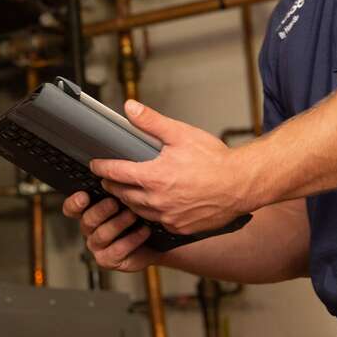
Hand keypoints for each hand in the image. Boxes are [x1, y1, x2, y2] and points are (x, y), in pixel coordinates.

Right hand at [61, 191, 160, 271]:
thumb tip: (118, 171)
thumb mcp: (127, 200)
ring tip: (134, 215)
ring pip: (101, 235)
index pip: (71, 208)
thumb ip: (117, 189)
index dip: (75, 203)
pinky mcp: (107, 259)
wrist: (155, 243)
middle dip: (101, 210)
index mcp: (89, 211)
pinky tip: (143, 230)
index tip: (84, 196)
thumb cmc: (138, 217)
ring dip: (118, 223)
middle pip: (87, 220)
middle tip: (115, 202)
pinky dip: (131, 239)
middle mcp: (89, 228)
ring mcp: (97, 245)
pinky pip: (116, 250)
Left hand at [90, 100, 250, 234]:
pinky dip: (149, 212)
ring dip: (128, 200)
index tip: (95, 165)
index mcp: (154, 177)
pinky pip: (156, 222)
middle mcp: (158, 200)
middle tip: (108, 178)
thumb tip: (130, 108)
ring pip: (137, 210)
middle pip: (122, 194)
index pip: (116, 173)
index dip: (102, 168)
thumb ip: (152, 122)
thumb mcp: (181, 134)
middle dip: (112, 185)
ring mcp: (168, 217)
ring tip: (126, 190)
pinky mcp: (179, 228)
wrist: (241, 184)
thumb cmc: (215, 159)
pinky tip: (151, 204)